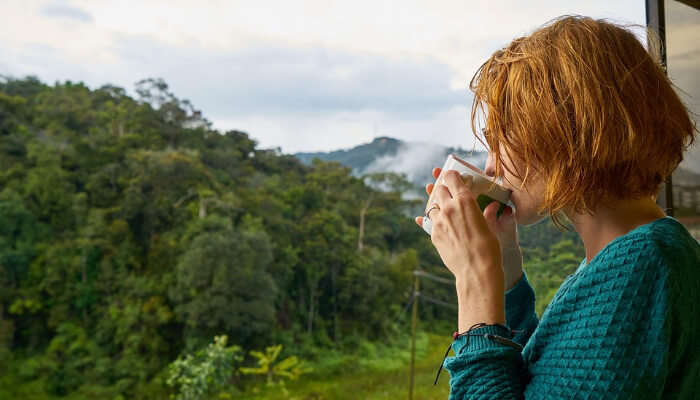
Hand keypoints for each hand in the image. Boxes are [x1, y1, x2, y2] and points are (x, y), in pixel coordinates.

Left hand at [414, 169, 504, 328]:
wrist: (476, 271)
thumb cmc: (489, 248)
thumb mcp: (490, 226)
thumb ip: (487, 213)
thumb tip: (492, 206)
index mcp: (465, 200)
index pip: (452, 178)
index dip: (452, 175)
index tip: (453, 176)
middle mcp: (449, 207)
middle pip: (439, 189)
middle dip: (443, 188)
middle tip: (449, 192)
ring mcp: (438, 221)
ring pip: (432, 205)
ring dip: (438, 205)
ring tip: (445, 209)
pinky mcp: (433, 234)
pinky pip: (430, 222)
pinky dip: (436, 220)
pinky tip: (441, 223)